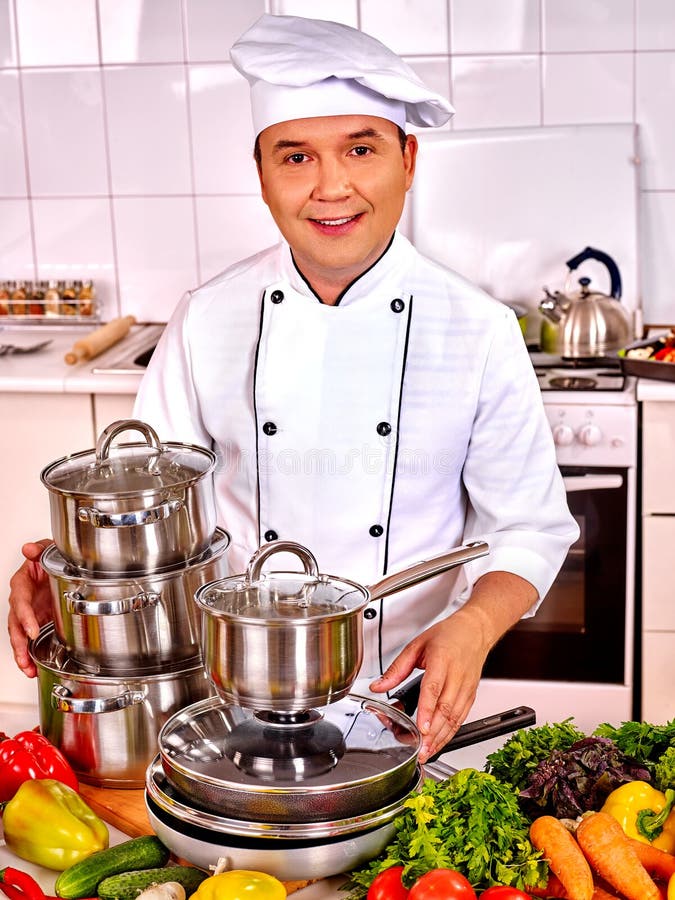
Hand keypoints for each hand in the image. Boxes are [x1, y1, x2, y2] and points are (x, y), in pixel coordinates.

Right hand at [8, 539, 54, 676]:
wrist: (60, 563)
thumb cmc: (50, 556)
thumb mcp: (47, 549)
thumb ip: (38, 550)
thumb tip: (28, 548)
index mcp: (22, 583)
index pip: (20, 602)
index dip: (25, 617)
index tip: (32, 630)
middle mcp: (22, 600)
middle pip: (15, 624)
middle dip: (19, 643)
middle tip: (25, 658)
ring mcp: (28, 613)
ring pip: (19, 636)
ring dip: (22, 654)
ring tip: (28, 669)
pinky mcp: (36, 621)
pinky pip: (29, 640)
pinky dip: (30, 655)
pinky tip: (34, 668)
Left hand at [369, 571, 537, 763]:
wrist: (475, 630)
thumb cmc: (448, 635)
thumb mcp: (416, 645)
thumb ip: (396, 668)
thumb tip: (378, 686)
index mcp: (441, 660)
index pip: (433, 688)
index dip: (427, 710)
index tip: (421, 727)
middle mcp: (456, 676)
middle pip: (445, 709)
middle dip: (433, 733)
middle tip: (420, 750)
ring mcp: (466, 688)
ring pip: (455, 718)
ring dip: (441, 738)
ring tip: (427, 752)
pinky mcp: (471, 696)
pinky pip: (461, 718)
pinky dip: (450, 733)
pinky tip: (439, 743)